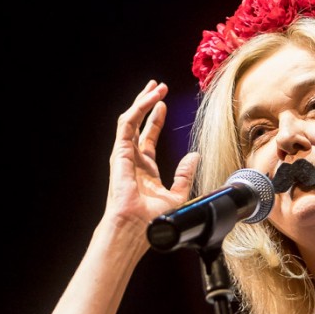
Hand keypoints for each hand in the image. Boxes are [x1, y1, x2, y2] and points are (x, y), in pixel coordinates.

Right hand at [108, 80, 199, 225]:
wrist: (136, 227)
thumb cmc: (152, 219)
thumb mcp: (177, 195)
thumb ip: (185, 174)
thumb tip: (195, 156)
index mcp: (144, 169)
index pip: (148, 137)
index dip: (156, 119)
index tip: (164, 105)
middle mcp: (132, 159)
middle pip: (137, 123)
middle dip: (147, 103)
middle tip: (158, 87)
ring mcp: (124, 155)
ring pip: (131, 119)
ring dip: (143, 101)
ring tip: (156, 87)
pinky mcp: (120, 152)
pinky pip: (128, 124)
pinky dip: (140, 109)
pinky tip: (152, 99)